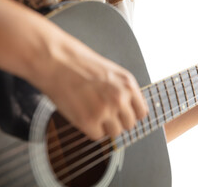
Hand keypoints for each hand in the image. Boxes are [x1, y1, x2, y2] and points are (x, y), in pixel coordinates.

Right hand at [33, 34, 148, 139]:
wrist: (56, 61)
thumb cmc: (80, 64)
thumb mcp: (112, 72)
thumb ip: (124, 90)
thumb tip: (130, 108)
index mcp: (128, 85)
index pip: (142, 113)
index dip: (131, 114)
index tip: (124, 114)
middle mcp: (120, 98)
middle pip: (129, 125)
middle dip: (118, 121)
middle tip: (104, 112)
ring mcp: (105, 111)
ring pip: (115, 133)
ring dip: (105, 126)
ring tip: (92, 112)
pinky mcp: (88, 121)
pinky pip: (97, 136)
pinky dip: (90, 129)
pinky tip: (83, 114)